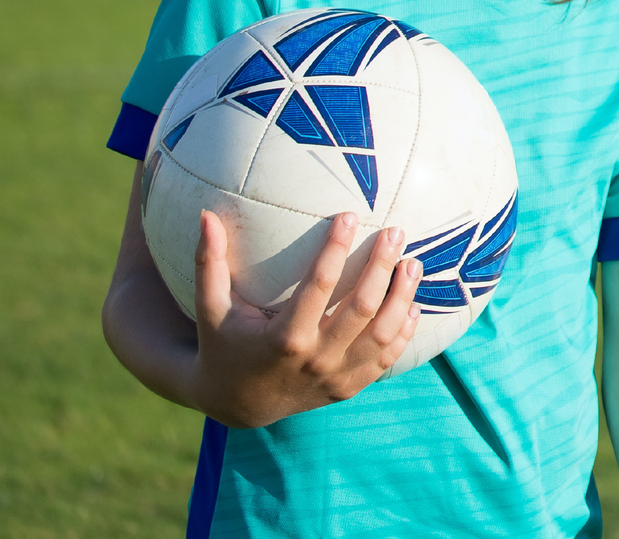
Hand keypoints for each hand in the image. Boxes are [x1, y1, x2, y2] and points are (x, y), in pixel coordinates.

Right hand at [187, 210, 422, 427]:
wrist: (237, 404)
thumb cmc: (223, 344)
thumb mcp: (210, 309)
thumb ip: (208, 263)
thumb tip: (205, 215)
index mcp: (283, 338)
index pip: (318, 287)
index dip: (334, 249)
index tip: (349, 216)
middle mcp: (315, 360)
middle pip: (360, 308)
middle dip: (381, 267)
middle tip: (395, 231)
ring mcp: (336, 377)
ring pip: (382, 335)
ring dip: (402, 297)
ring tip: (413, 263)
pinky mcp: (349, 388)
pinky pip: (385, 359)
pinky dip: (403, 332)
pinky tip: (413, 304)